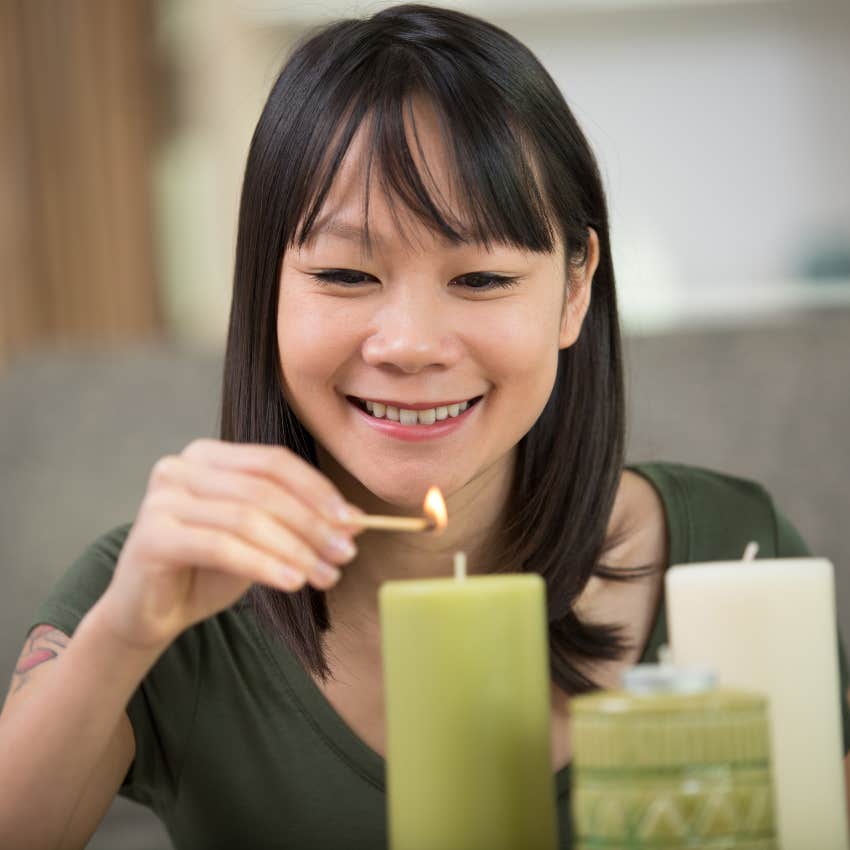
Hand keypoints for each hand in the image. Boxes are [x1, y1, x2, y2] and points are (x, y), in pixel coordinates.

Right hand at [96, 439, 361, 650]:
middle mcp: (181, 467)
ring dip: (294, 549)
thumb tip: (355, 520)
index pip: (275, 463)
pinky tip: (292, 582)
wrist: (148, 612)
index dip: (318, 491)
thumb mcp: (262, 540)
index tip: (353, 522)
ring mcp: (161, 498)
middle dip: (312, 523)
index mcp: (209, 456)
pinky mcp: (150, 535)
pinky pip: (221, 546)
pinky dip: (264, 564)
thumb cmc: (206, 569)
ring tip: (324, 575)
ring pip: (246, 518)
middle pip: (263, 489)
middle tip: (345, 553)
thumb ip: (301, 522)